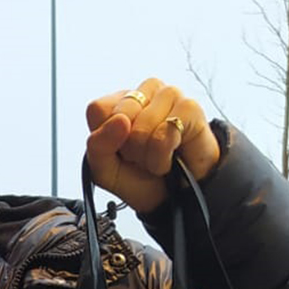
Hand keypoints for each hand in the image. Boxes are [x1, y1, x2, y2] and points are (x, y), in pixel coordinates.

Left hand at [85, 78, 220, 213]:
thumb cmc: (140, 178)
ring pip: (142, 128)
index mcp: (118, 103)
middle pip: (120, 117)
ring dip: (147, 156)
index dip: (106, 138)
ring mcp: (168, 95)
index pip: (97, 109)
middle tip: (140, 155)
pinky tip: (171, 156)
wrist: (175, 196)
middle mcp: (143, 93)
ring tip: (157, 156)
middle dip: (128, 148)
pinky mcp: (190, 107)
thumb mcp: (105, 170)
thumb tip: (119, 120)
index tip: (119, 149)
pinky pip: (164, 136)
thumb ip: (98, 145)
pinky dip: (162, 158)